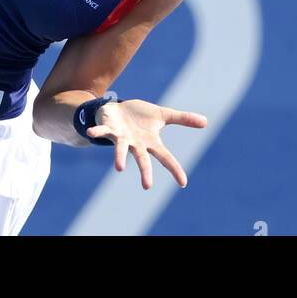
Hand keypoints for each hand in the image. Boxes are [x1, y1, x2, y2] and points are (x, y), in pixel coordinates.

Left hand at [85, 98, 207, 188]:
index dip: (174, 168)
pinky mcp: (109, 130)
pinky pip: (102, 132)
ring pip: (121, 150)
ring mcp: (122, 138)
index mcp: (150, 142)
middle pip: (142, 159)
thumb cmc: (140, 117)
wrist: (117, 111)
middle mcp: (136, 144)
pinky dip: (96, 132)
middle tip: (147, 186)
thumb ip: (182, 119)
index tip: (183, 182)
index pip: (165, 157)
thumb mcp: (163, 115)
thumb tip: (206, 122)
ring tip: (120, 168)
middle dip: (145, 172)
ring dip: (119, 157)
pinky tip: (89, 133)